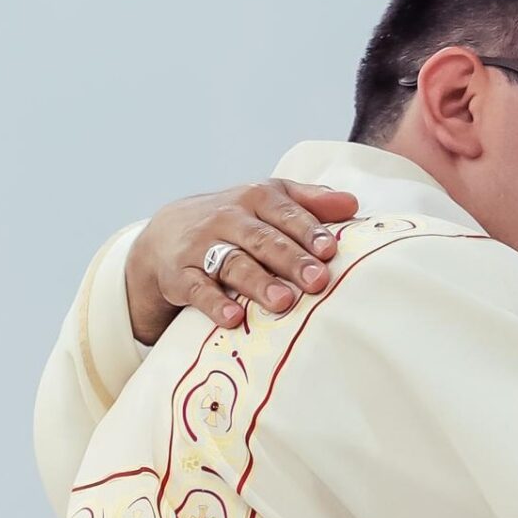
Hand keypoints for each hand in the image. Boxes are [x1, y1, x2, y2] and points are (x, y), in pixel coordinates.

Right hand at [124, 179, 359, 344]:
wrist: (165, 234)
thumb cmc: (234, 220)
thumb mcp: (267, 200)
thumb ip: (309, 201)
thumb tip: (353, 204)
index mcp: (255, 199)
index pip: (285, 213)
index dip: (308, 231)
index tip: (329, 251)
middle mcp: (228, 219)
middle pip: (263, 239)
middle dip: (291, 260)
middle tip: (317, 280)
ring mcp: (201, 246)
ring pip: (233, 263)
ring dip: (258, 283)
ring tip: (283, 302)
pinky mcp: (180, 275)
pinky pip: (198, 289)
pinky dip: (214, 304)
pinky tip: (233, 318)